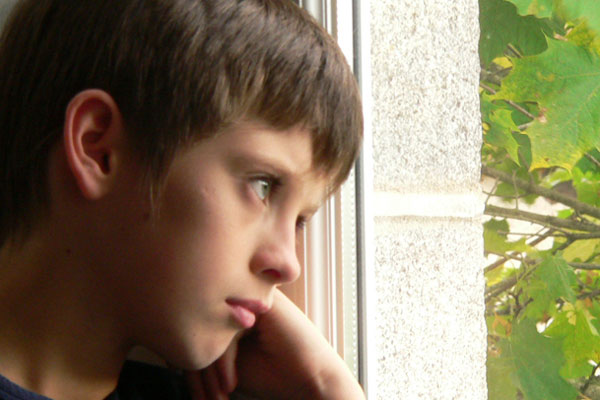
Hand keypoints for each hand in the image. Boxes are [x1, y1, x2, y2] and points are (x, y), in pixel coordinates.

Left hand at [185, 290, 364, 398]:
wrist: (311, 381)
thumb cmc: (272, 374)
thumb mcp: (227, 364)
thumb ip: (203, 351)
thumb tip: (168, 351)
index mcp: (232, 309)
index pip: (198, 328)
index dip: (191, 366)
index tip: (198, 397)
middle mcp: (241, 297)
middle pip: (202, 327)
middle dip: (198, 372)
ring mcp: (253, 296)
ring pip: (211, 329)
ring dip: (210, 372)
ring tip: (216, 397)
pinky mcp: (263, 303)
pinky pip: (228, 329)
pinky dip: (225, 363)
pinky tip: (232, 384)